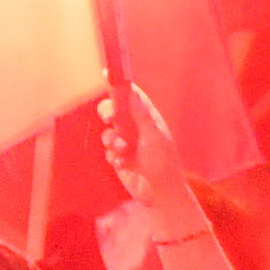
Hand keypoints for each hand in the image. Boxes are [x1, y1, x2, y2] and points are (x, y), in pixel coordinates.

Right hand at [99, 80, 189, 209]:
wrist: (158, 193)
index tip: (106, 77)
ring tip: (122, 151)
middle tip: (108, 118)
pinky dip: (112, 156)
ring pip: (107, 132)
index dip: (119, 86)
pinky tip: (123, 164)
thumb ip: (141, 114)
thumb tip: (131, 91)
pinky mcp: (118, 157)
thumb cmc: (162, 163)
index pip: (131, 95)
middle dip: (107, 113)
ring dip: (111, 141)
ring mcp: (126, 142)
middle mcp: (135, 127)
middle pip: (113, 110)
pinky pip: (107, 150)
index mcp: (147, 118)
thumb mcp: (153, 136)